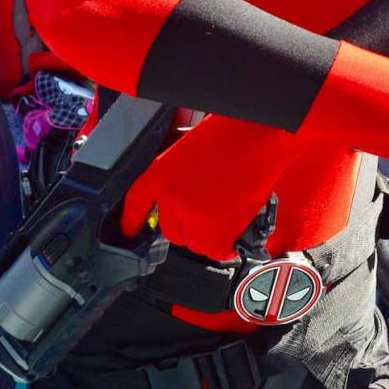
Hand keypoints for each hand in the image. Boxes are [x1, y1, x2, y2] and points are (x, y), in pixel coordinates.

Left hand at [120, 115, 299, 260]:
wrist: (258, 138)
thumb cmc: (229, 137)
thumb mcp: (187, 153)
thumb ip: (177, 181)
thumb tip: (178, 205)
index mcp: (159, 175)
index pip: (136, 204)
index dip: (131, 221)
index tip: (130, 231)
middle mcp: (170, 199)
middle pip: (170, 230)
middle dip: (188, 225)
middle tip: (210, 209)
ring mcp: (192, 218)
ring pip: (194, 243)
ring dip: (209, 235)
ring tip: (227, 210)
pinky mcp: (215, 232)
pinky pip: (216, 251)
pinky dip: (226, 245)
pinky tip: (235, 226)